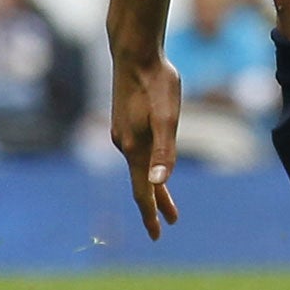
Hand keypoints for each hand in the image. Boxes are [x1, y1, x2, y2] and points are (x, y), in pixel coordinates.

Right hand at [111, 54, 182, 239]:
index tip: (158, 235)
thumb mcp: (168, 116)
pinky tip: (153, 161)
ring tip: (166, 199)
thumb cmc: (156, 82)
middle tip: (167, 226)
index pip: (144, 191)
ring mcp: (122, 133)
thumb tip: (160, 182)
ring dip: (153, 186)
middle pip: (142, 183)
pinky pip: (137, 153)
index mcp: (135, 148)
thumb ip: (165, 149)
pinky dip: (147, 166)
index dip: (151, 214)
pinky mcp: (125, 122)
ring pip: (139, 167)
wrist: (134, 53)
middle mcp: (124, 144)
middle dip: (156, 205)